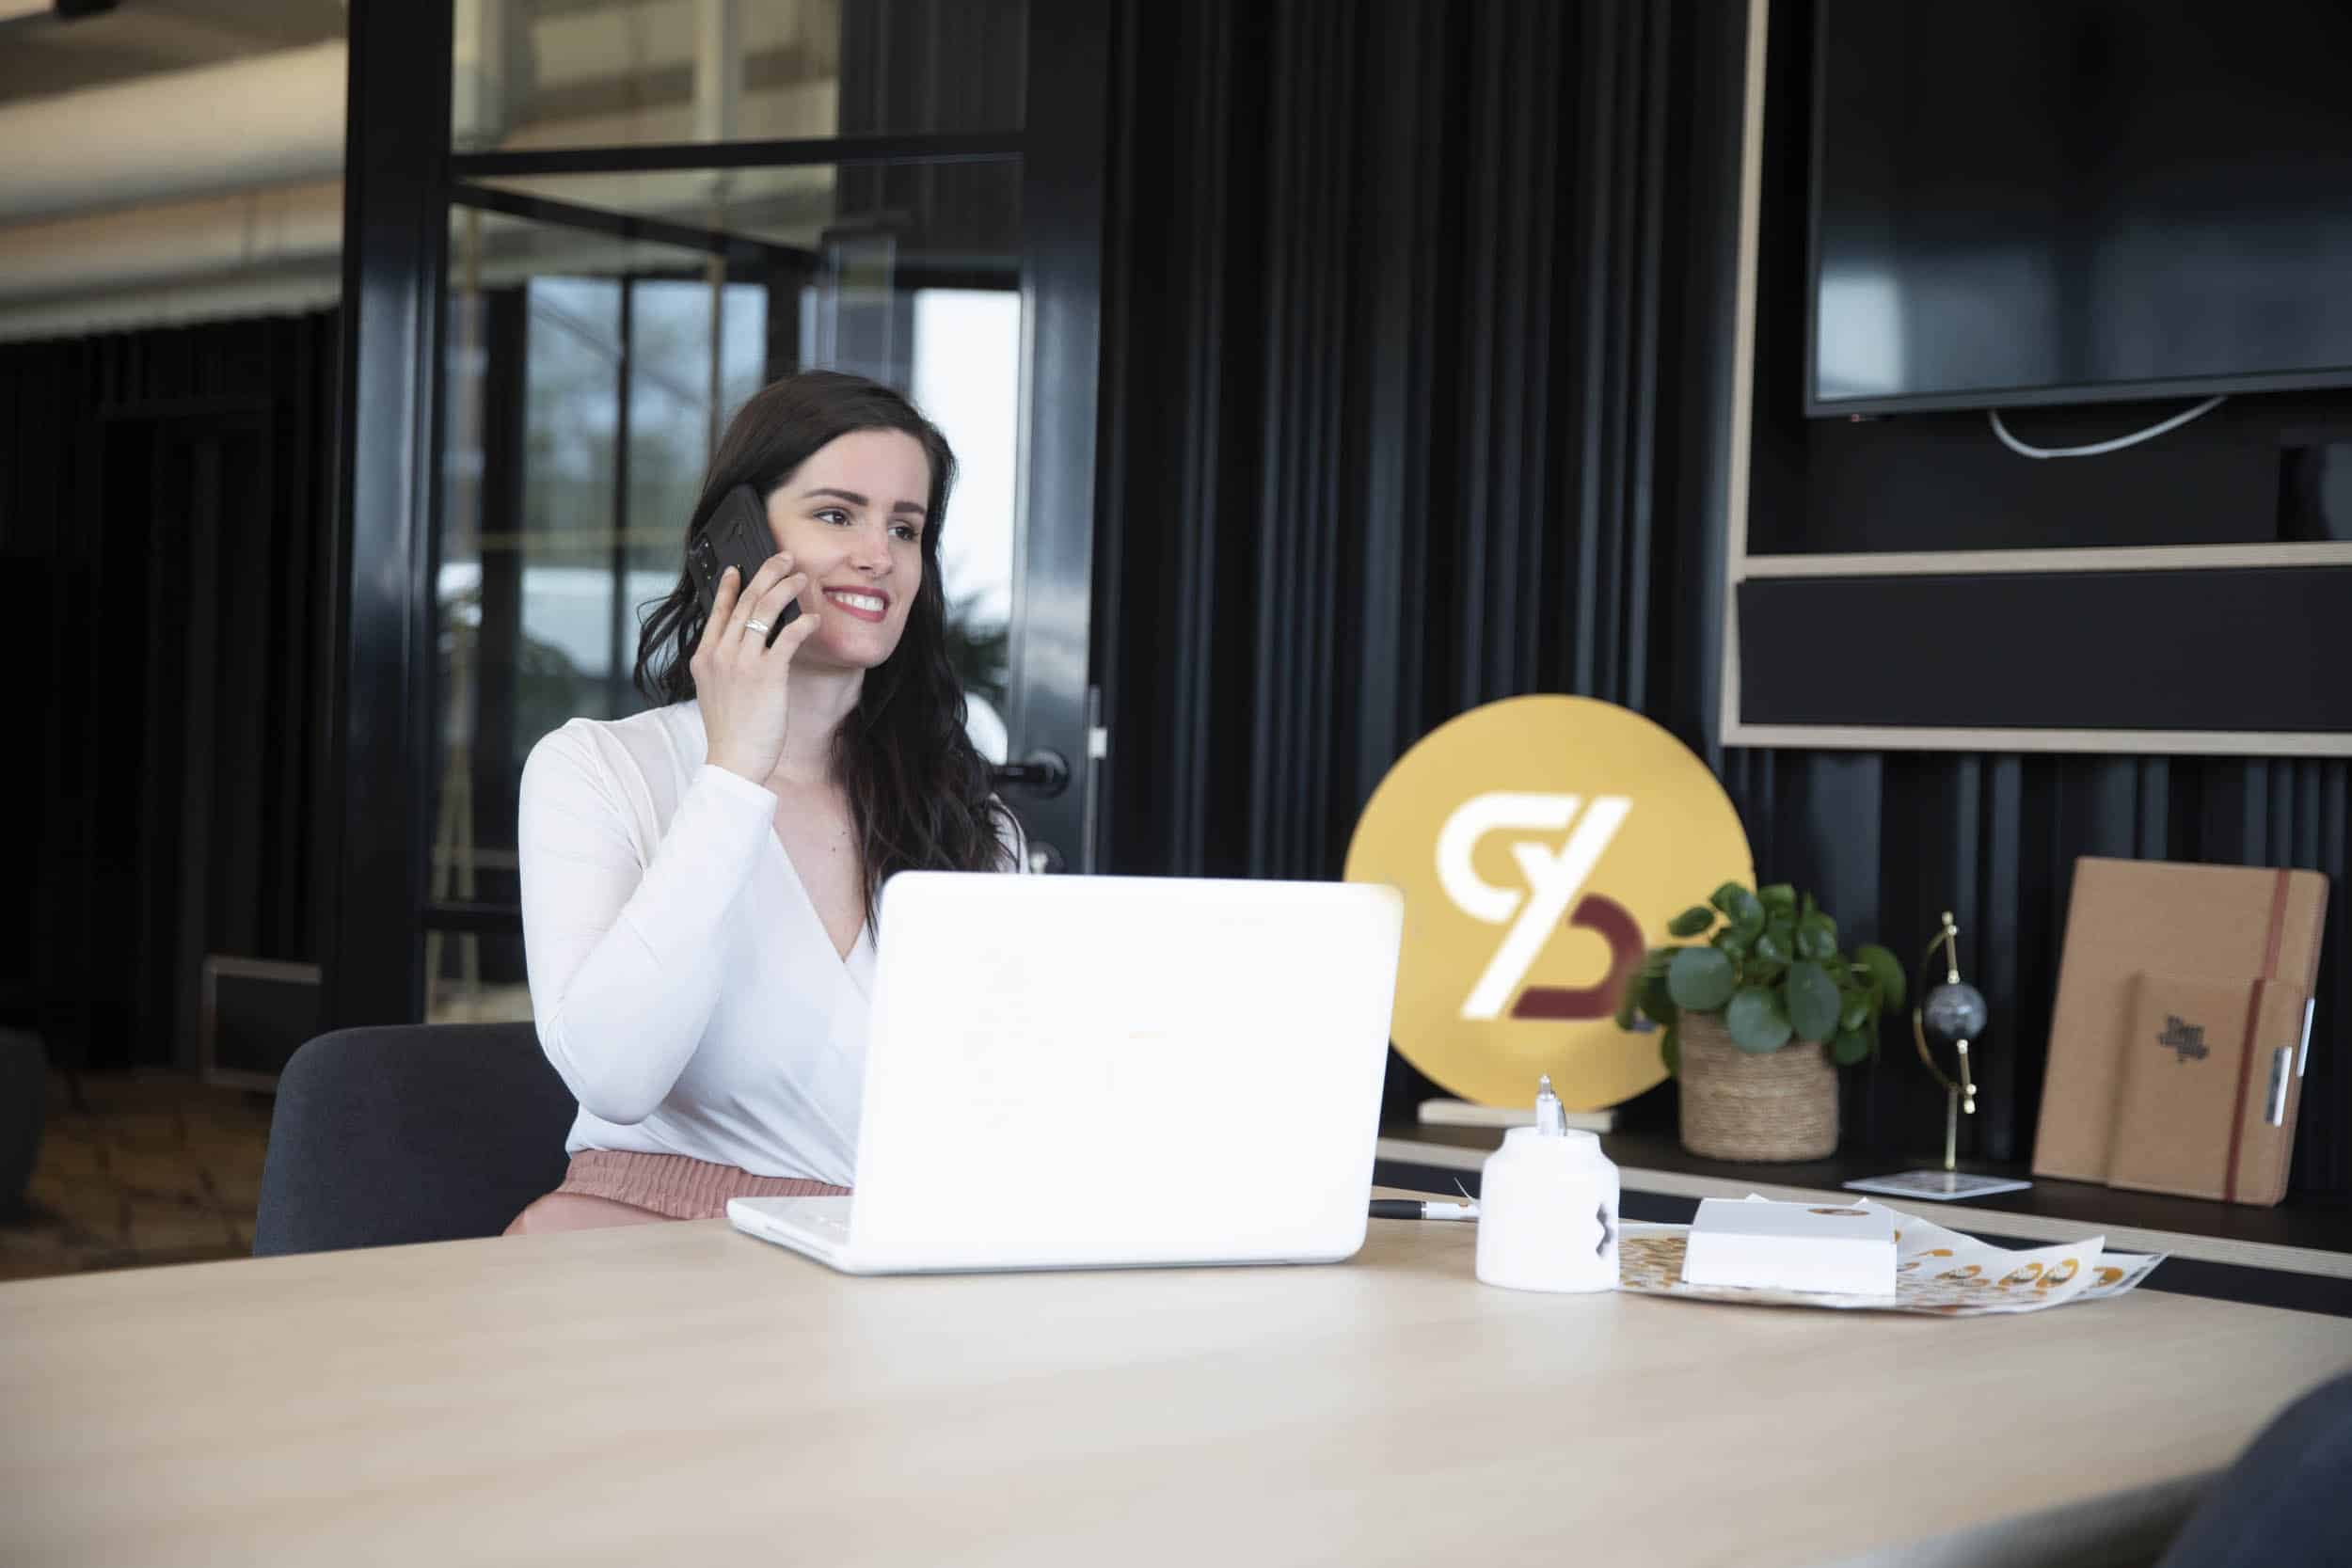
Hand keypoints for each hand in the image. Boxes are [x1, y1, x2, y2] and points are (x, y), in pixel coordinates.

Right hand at [691, 553, 821, 783]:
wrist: (732, 760)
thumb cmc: (729, 731)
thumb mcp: (715, 691)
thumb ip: (723, 665)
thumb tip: (741, 645)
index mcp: (704, 657)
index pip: (718, 611)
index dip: (731, 586)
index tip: (739, 568)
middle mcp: (720, 653)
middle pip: (745, 601)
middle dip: (767, 574)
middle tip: (784, 558)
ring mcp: (742, 662)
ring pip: (764, 611)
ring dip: (786, 588)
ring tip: (801, 577)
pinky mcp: (766, 674)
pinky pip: (787, 638)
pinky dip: (802, 623)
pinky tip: (812, 618)